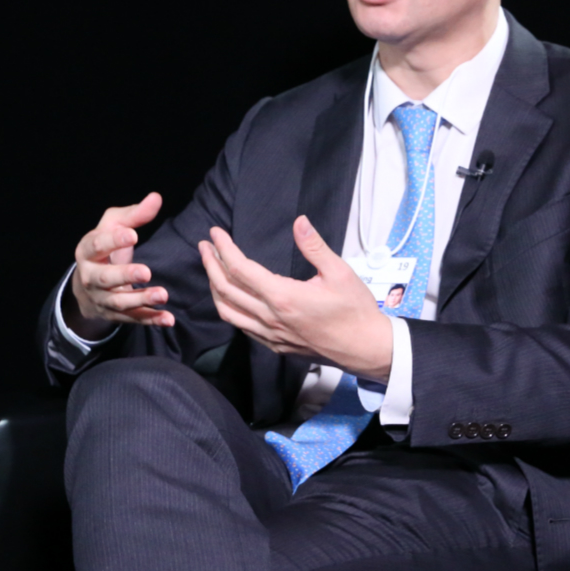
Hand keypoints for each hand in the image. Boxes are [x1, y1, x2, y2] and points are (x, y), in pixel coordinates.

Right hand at [69, 192, 173, 334]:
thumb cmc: (104, 246)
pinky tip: (168, 319)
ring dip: (141, 300)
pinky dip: (150, 320)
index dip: (113, 240)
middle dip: (125, 276)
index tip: (132, 234)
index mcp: (87, 251)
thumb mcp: (113, 225)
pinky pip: (133, 319)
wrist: (87, 283)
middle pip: (104, 278)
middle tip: (146, 272)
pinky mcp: (115, 315)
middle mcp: (90, 277)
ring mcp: (101, 299)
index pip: (97, 245)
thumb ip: (134, 214)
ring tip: (163, 295)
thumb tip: (156, 198)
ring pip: (120, 302)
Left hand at [197, 216, 392, 380]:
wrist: (365, 348)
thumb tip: (299, 222)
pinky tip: (231, 299)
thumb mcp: (340, 272)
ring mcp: (271, 335)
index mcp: (283, 297)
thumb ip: (315, 246)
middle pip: (227, 290)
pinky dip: (229, 309)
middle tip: (204, 246)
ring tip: (211, 270)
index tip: (215, 233)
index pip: (241, 269)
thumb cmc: (355, 310)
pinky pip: (242, 327)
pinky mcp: (275, 346)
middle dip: (211, 265)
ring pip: (229, 312)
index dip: (224, 248)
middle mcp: (271, 318)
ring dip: (215, 289)